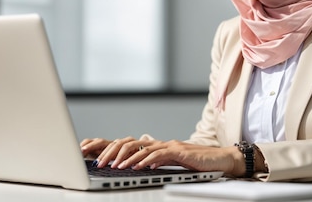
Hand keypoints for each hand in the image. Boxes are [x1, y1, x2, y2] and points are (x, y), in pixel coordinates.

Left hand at [81, 136, 244, 176]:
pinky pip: (160, 155)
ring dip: (126, 158)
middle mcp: (160, 143)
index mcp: (156, 146)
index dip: (109, 147)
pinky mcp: (180, 152)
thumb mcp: (171, 163)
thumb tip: (138, 164)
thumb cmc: (198, 163)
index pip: (128, 144)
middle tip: (98, 161)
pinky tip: (138, 167)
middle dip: (111, 151)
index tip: (91, 153)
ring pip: (142, 149)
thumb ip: (155, 161)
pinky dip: (147, 161)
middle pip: (130, 143)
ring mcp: (170, 146)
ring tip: (114, 166)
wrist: (221, 160)